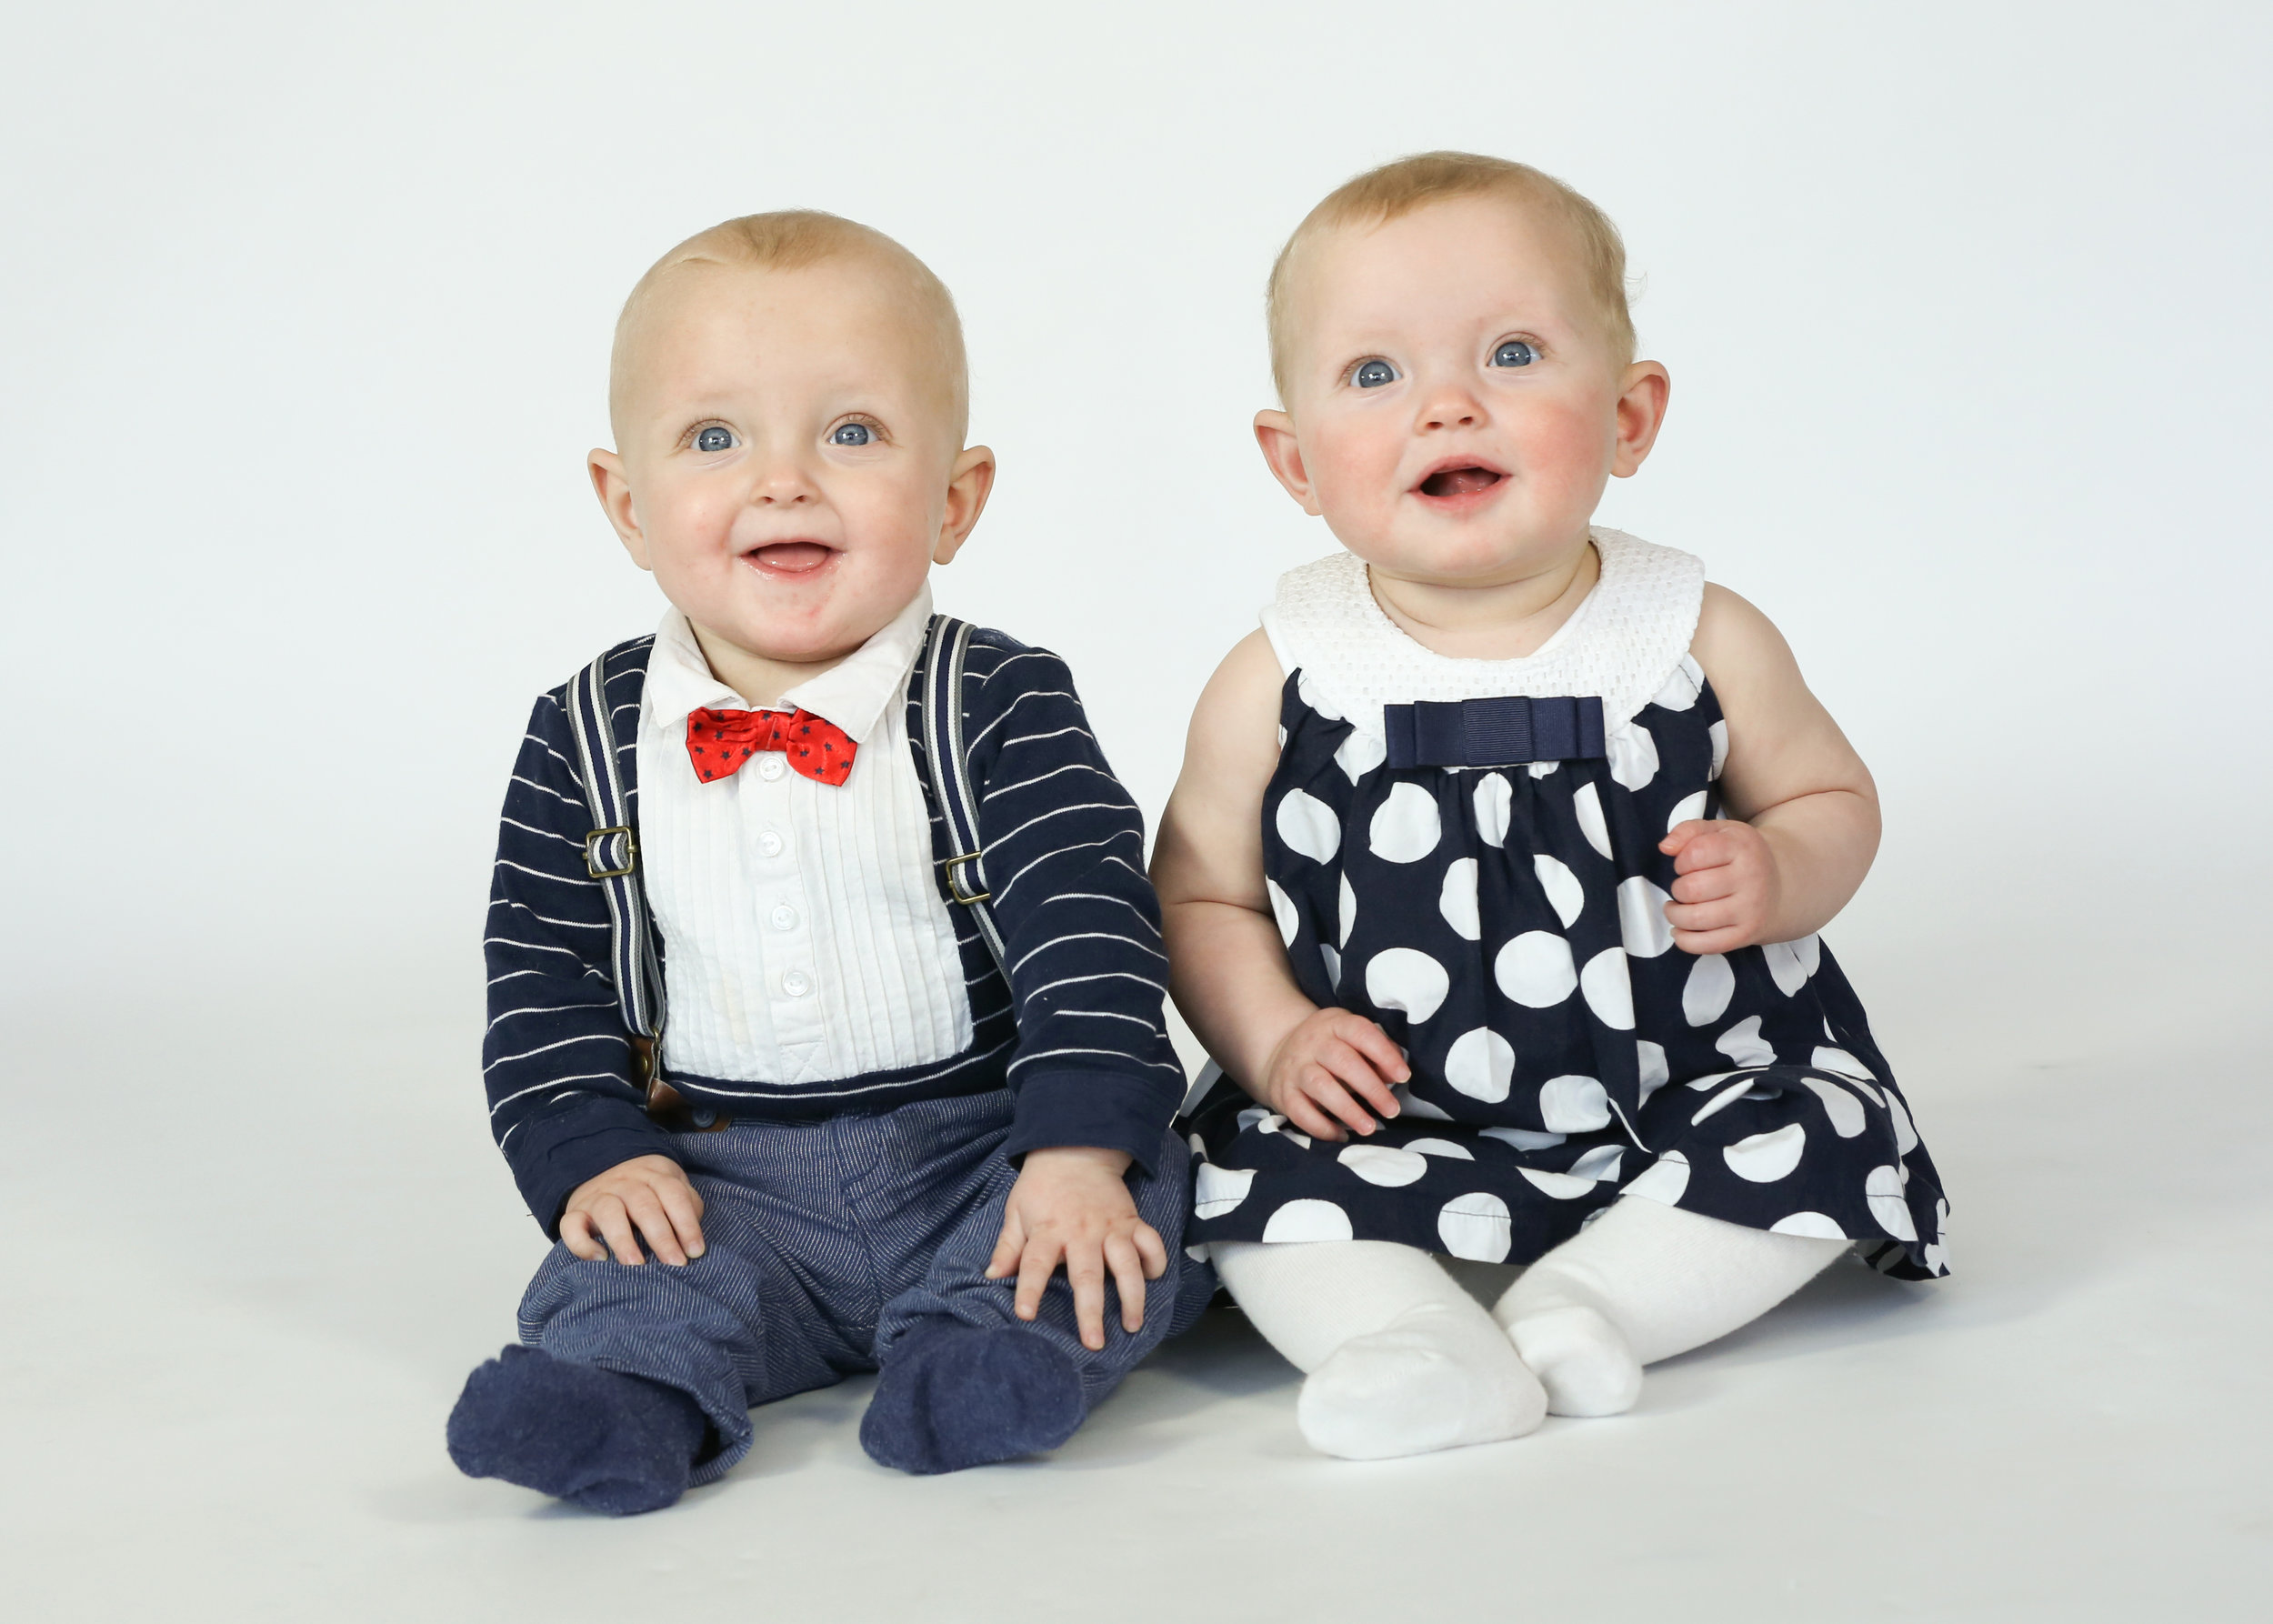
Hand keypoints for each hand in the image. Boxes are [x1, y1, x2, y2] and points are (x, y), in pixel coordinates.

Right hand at [561, 1154, 705, 1265]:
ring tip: (637, 1266)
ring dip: (624, 1240)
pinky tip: (600, 1259)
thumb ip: (687, 1205)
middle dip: (662, 1237)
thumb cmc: (647, 1191)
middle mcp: (624, 1181)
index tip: (695, 1252)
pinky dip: (583, 1244)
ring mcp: (598, 1195)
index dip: (686, 1223)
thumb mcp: (670, 1189)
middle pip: (644, 1205)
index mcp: (653, 1174)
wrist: (601, 1170)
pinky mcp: (574, 1212)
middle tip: (675, 1264)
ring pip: (609, 1212)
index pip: (673, 1194)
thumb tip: (693, 1237)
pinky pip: (571, 1225)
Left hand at [986, 1147, 1168, 1350]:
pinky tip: (1153, 1279)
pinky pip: (1150, 1242)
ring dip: (1132, 1296)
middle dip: (1091, 1311)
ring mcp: (1110, 1227)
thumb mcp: (1017, 1211)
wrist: (1075, 1150)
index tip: (1025, 1315)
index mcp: (1048, 1231)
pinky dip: (1156, 1261)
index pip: (1035, 1264)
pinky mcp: (1131, 1221)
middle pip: (1087, 1275)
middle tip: (1094, 1342)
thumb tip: (992, 1276)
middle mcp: (1081, 1232)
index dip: (1029, 1290)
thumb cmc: (1042, 1186)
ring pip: (1127, 1265)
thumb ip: (1008, 1246)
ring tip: (1132, 1325)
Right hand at [1261, 1006, 1408, 1141]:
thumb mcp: (1352, 1040)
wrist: (1279, 1050)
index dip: (1384, 1054)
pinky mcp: (1283, 1092)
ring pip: (1321, 1086)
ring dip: (1348, 1110)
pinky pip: (1300, 1112)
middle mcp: (1312, 1042)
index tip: (1403, 1076)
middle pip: (1343, 1062)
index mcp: (1335, 1024)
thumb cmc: (1331, 1048)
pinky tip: (1341, 1135)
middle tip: (1392, 1110)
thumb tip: (1395, 1076)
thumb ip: (1377, 1054)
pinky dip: (1322, 1127)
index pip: (1361, 1033)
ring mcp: (1295, 1067)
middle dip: (1371, 1088)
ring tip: (1369, 1128)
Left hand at [1660, 819, 1782, 953]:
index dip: (1681, 860)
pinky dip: (1684, 940)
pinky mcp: (1746, 934)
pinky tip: (1680, 929)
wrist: (1783, 883)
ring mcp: (1750, 909)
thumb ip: (1688, 831)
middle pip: (1691, 889)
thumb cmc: (1740, 855)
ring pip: (1694, 918)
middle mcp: (1751, 878)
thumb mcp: (1719, 831)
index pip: (1694, 854)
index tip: (1687, 864)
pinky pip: (1706, 945)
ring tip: (1676, 907)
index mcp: (1743, 847)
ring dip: (1674, 914)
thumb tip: (1665, 847)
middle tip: (1684, 887)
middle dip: (1677, 888)